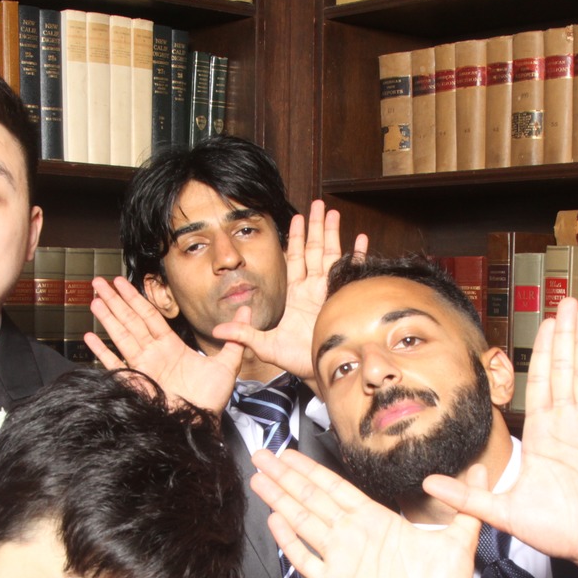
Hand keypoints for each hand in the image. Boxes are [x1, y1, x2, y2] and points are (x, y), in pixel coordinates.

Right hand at [85, 275, 244, 413]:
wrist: (201, 425)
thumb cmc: (212, 400)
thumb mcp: (227, 365)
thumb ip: (235, 338)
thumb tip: (247, 310)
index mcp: (171, 347)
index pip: (149, 316)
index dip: (135, 298)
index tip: (122, 283)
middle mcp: (154, 354)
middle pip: (130, 320)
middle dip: (115, 300)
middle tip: (99, 282)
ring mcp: (143, 368)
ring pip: (121, 336)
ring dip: (107, 318)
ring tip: (94, 299)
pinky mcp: (135, 383)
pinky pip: (115, 365)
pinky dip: (102, 353)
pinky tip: (89, 339)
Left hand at [212, 200, 368, 383]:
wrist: (319, 373)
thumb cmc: (294, 360)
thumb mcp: (265, 345)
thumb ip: (244, 334)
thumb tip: (217, 331)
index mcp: (295, 294)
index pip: (295, 259)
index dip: (296, 238)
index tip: (296, 218)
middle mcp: (313, 289)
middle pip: (314, 250)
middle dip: (316, 227)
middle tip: (318, 204)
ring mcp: (329, 293)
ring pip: (331, 256)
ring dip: (333, 234)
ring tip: (334, 213)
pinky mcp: (342, 300)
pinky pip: (350, 274)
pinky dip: (356, 256)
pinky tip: (360, 239)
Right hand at [250, 447, 479, 577]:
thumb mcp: (460, 543)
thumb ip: (465, 506)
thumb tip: (483, 470)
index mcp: (377, 522)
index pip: (337, 489)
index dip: (312, 470)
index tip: (291, 453)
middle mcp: (354, 537)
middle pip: (313, 499)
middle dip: (287, 477)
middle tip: (262, 455)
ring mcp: (341, 560)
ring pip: (304, 523)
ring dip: (281, 501)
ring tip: (260, 480)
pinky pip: (308, 560)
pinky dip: (291, 543)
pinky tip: (275, 523)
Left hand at [423, 298, 577, 577]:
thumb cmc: (555, 531)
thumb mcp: (502, 511)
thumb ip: (467, 496)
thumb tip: (428, 484)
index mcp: (544, 438)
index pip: (541, 386)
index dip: (541, 355)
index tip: (543, 325)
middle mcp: (570, 428)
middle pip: (565, 372)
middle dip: (565, 337)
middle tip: (566, 302)